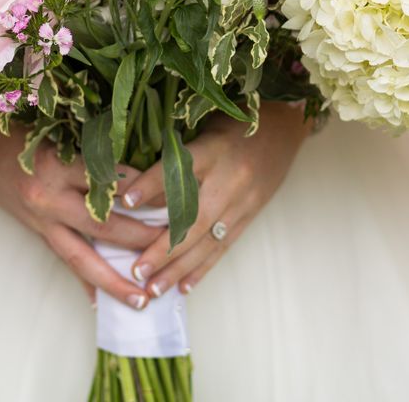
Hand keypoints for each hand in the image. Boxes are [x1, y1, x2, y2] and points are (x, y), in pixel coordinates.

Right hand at [0, 123, 161, 307]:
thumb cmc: (20, 132)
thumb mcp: (59, 133)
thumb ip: (94, 154)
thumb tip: (137, 173)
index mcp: (60, 164)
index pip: (111, 180)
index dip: (143, 191)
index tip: (174, 198)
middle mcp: (50, 196)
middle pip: (103, 224)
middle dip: (140, 239)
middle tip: (173, 251)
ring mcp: (41, 218)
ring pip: (83, 256)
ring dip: (114, 280)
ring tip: (142, 299)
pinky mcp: (35, 231)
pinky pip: (64, 260)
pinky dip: (83, 281)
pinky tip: (100, 300)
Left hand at [119, 102, 308, 297]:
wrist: (283, 125)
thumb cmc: (233, 121)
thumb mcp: (203, 125)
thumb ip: (175, 153)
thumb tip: (132, 179)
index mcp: (213, 149)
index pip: (178, 170)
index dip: (151, 185)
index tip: (125, 202)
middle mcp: (229, 179)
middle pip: (193, 220)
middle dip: (163, 249)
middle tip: (136, 271)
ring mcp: (243, 201)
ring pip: (208, 241)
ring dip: (179, 268)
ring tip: (153, 289)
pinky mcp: (250, 214)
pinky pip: (224, 246)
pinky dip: (203, 268)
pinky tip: (184, 287)